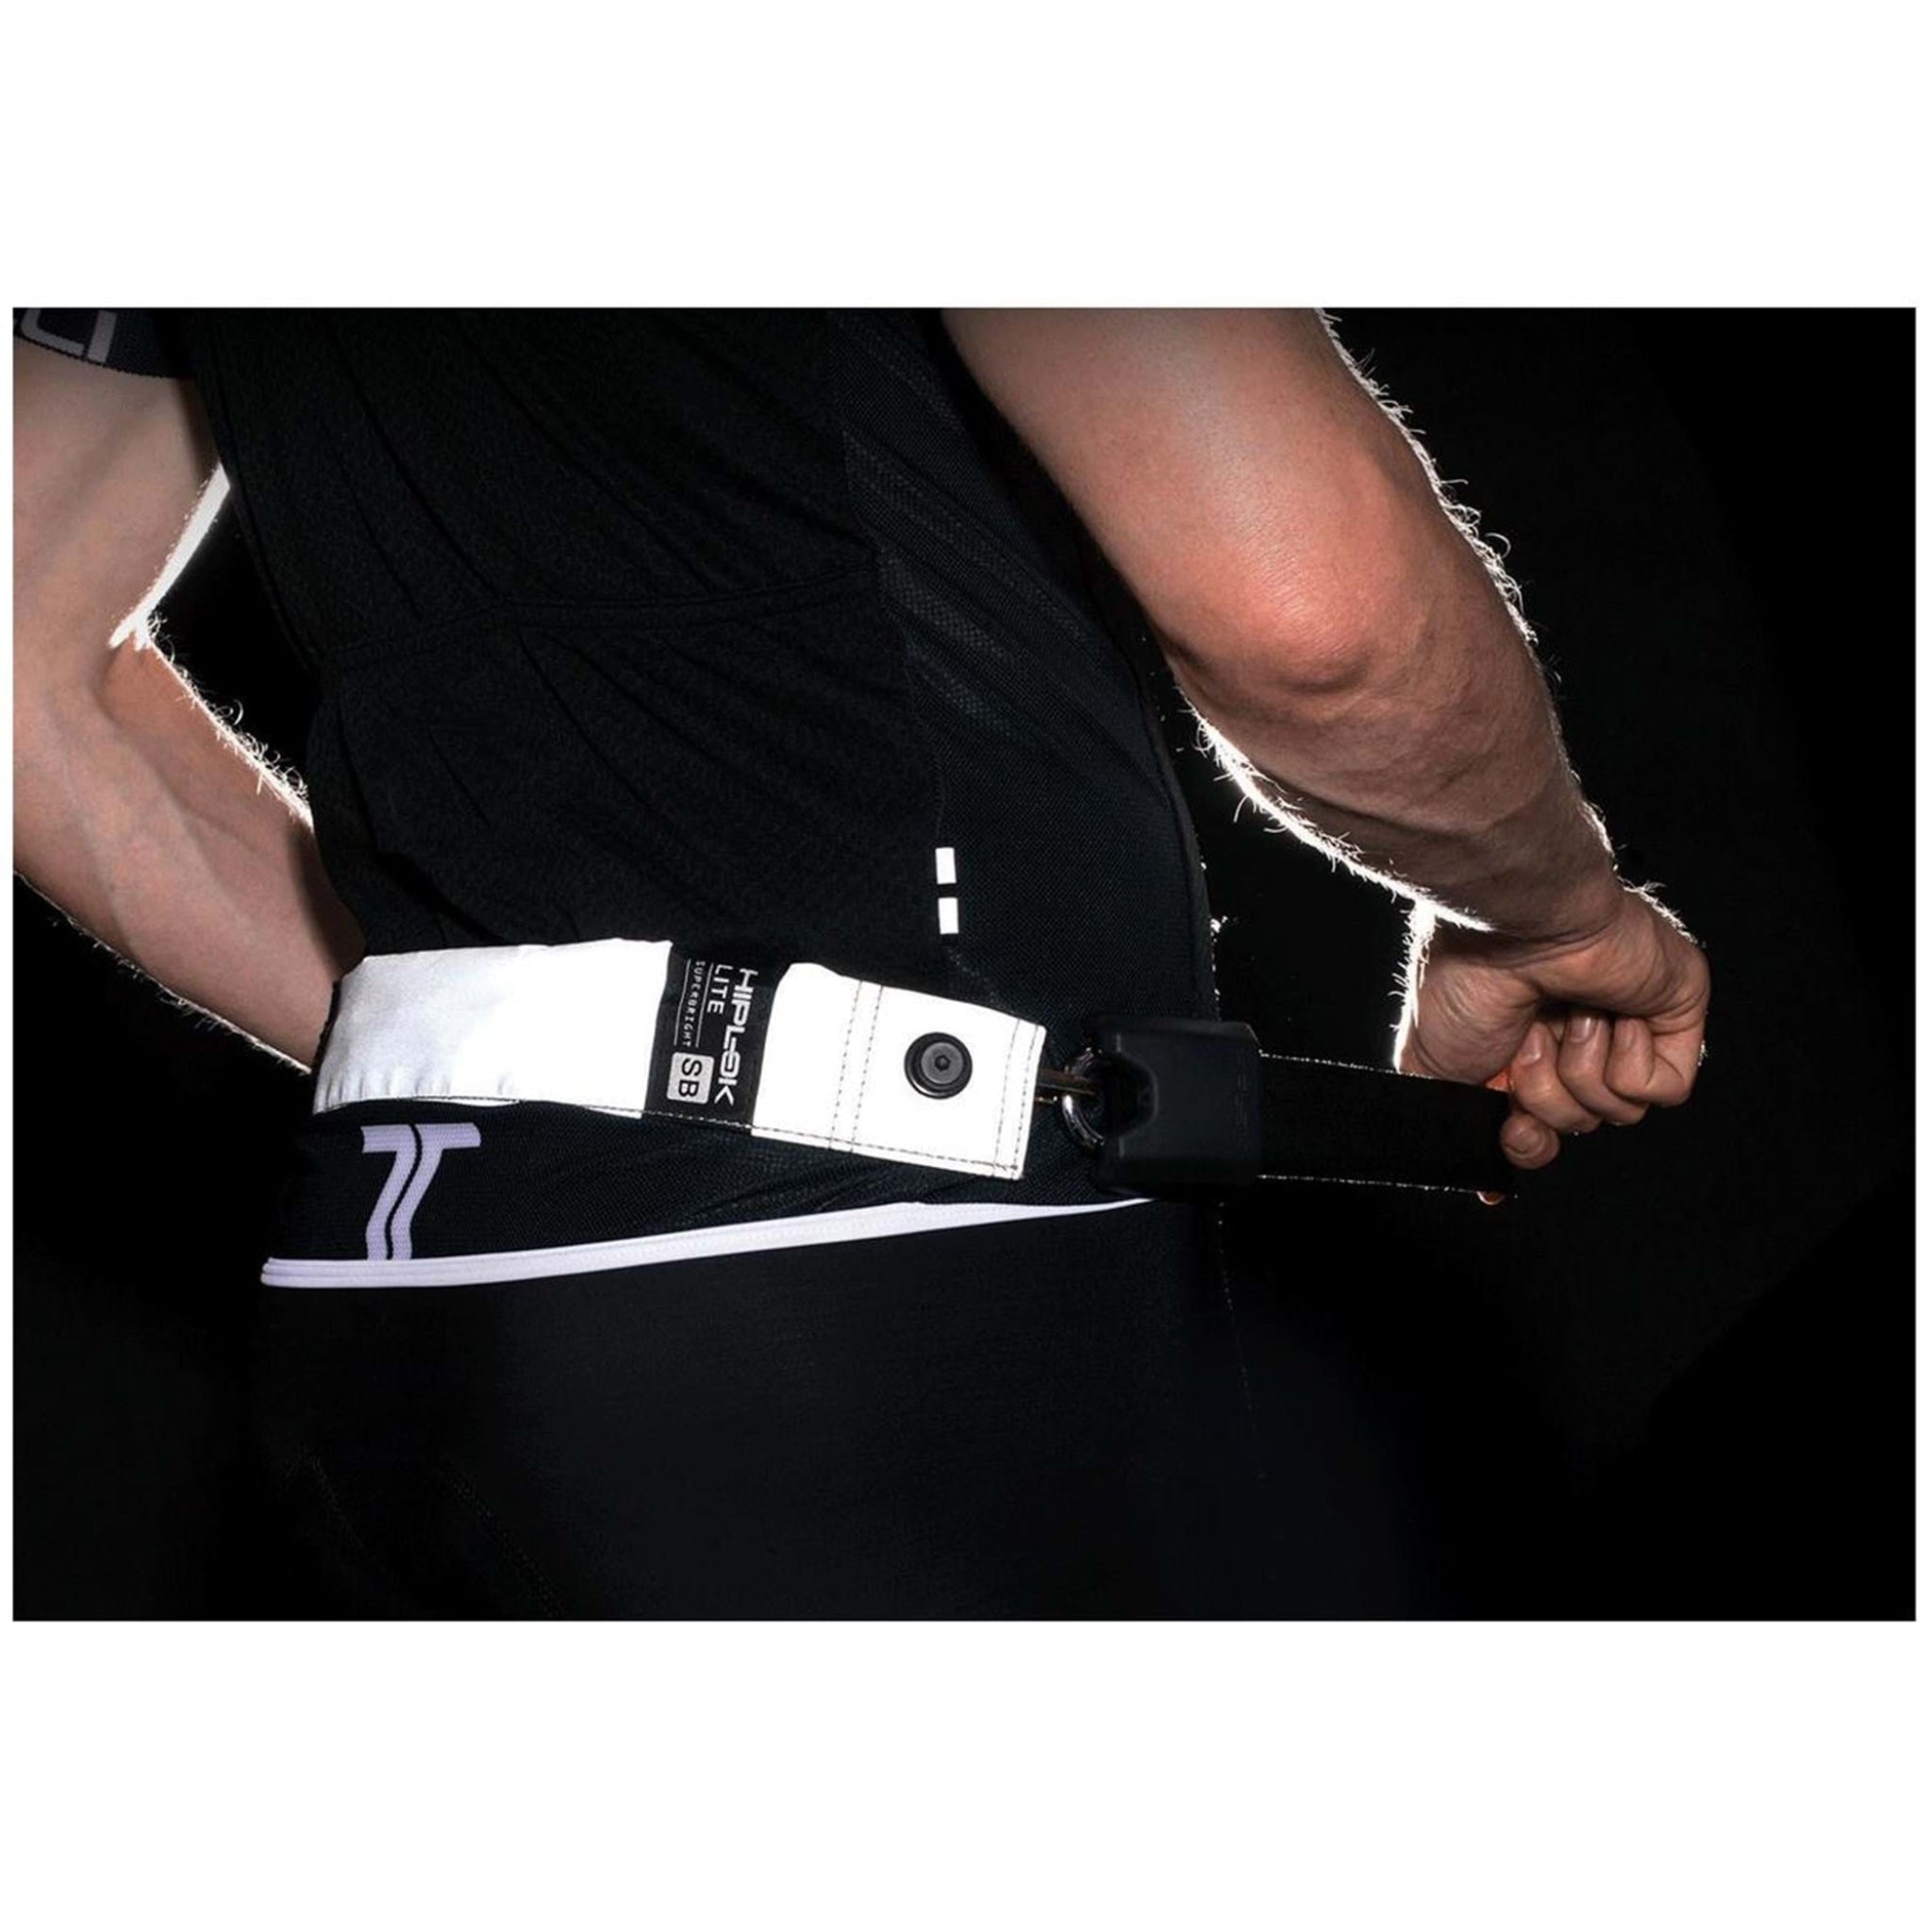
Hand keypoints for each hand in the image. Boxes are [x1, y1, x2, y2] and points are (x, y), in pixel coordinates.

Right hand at [1397, 887, 1709, 1170]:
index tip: (1509, 1120)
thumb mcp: (1432, 1065)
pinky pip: (1661, 1090)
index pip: (1542, 1126)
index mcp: (1526, 1045)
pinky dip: (1624, 1062)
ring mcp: (1630, 1025)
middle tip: (1526, 1038)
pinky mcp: (1676, 1017)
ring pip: (1619, 1113)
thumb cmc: (1465, 977)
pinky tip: (1607, 1013)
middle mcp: (1577, 1036)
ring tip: (1564, 1014)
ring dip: (1578, 1071)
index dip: (1527, 1138)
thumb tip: (1485, 1185)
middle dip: (1543, 1095)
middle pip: (1577, 1124)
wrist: (1512, 927)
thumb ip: (1455, 1124)